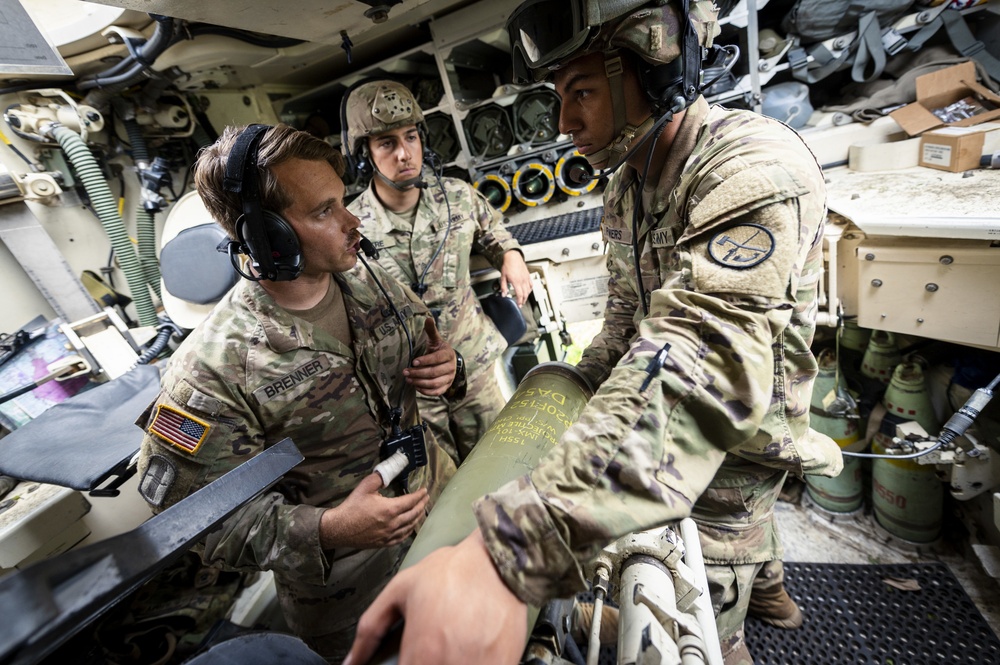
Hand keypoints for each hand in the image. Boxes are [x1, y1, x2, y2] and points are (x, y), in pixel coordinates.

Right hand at [319, 473, 428, 549]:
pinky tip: (410, 527)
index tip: (425, 490)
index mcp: (390, 509)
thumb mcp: (365, 487)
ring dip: (418, 518)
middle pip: (414, 514)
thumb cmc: (352, 507)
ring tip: (422, 511)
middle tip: (426, 499)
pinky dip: (409, 531)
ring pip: (410, 527)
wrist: (339, 528)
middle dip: (422, 505)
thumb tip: (390, 470)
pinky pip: (401, 538)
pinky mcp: (384, 542)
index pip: (411, 501)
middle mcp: (393, 523)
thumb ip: (380, 478)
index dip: (419, 495)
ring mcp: (389, 535)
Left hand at [343, 530, 527, 664]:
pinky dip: (476, 662)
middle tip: (433, 650)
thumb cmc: (451, 572)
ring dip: (452, 663)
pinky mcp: (505, 664)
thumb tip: (350, 662)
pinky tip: (472, 650)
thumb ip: (370, 628)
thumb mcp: (401, 589)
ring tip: (453, 647)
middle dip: (428, 664)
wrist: (499, 558)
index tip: (410, 657)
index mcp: (422, 655)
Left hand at [405, 317, 455, 396]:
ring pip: (434, 383)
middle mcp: (451, 367)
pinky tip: (415, 386)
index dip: (426, 361)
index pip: (437, 359)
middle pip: (434, 372)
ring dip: (420, 382)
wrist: (449, 362)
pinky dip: (425, 391)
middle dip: (418, 373)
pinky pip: (436, 392)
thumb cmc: (439, 349)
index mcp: (448, 354)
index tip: (413, 362)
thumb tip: (428, 318)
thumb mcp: (436, 340)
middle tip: (405, 372)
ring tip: (408, 379)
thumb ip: (431, 330)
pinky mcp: (446, 387)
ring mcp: (449, 378)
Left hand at [499, 250, 531, 306]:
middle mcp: (522, 280)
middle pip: (525, 294)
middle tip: (521, 304)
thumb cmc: (508, 265)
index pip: (519, 294)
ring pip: (529, 290)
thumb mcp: (503, 277)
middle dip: (523, 300)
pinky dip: (530, 289)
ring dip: (526, 296)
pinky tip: (528, 291)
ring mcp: (526, 278)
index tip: (519, 305)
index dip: (519, 301)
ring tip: (524, 299)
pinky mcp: (528, 275)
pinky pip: (531, 284)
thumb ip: (503, 287)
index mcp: (516, 281)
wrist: (513, 257)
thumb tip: (503, 294)